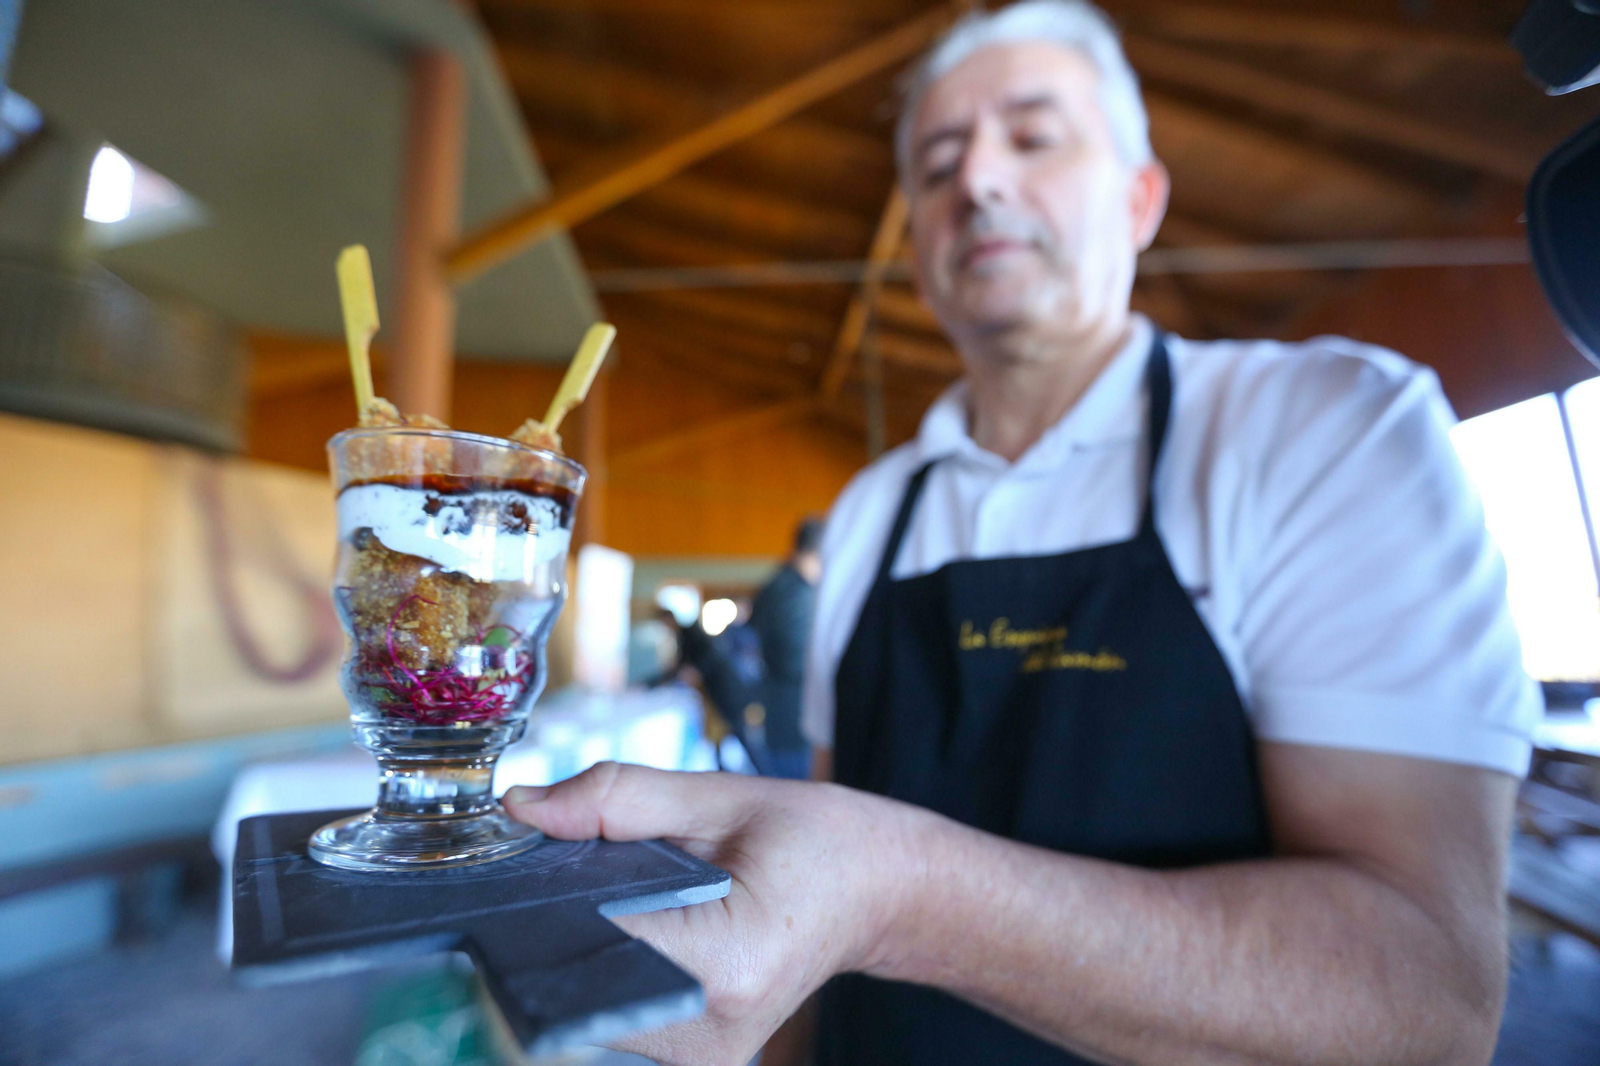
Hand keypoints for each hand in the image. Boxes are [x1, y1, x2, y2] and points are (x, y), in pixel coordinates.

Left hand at [503, 763, 913, 1065]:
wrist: (878, 894)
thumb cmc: (819, 843)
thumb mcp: (724, 797)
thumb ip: (616, 800)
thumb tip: (523, 806)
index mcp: (722, 964)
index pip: (586, 940)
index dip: (543, 899)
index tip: (535, 859)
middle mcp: (704, 1032)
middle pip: (575, 980)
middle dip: (558, 921)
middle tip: (588, 868)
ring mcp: (697, 1058)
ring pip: (585, 1001)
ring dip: (582, 944)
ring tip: (627, 894)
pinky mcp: (689, 1058)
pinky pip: (613, 1011)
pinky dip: (608, 965)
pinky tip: (638, 925)